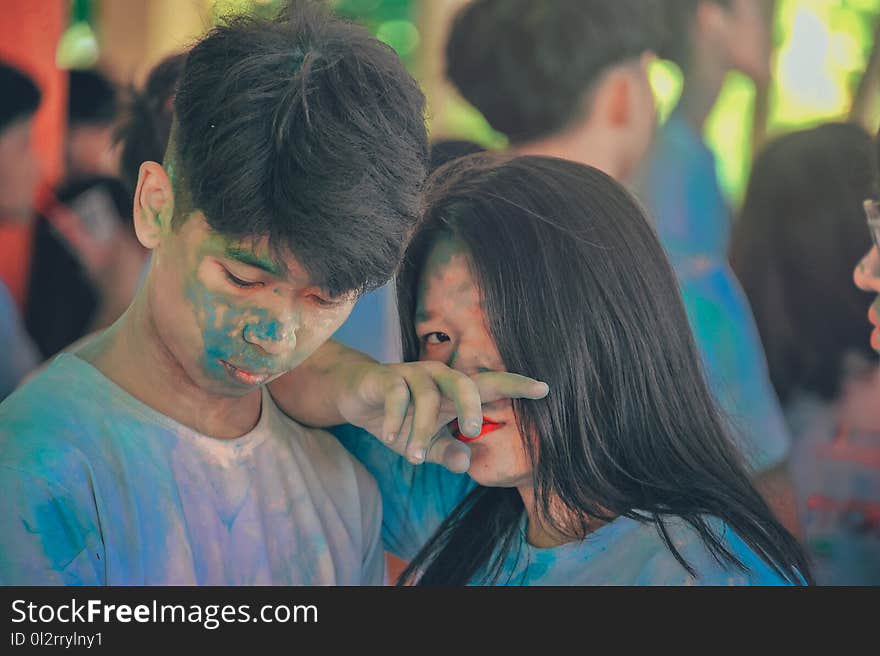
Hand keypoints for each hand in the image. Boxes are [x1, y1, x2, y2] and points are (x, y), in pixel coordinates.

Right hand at [336, 360, 549, 472]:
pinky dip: (397, 418)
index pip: (492, 386)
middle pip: (464, 382)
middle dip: (471, 406)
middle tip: (473, 432)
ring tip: (414, 458)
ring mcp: (412, 374)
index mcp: (455, 392)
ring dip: (421, 429)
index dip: (517, 386)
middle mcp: (438, 377)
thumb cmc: (399, 419)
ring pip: (427, 394)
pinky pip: (396, 395)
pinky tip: (393, 438)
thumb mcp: (423, 444)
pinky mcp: (387, 377)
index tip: (545, 389)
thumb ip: (445, 453)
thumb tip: (466, 464)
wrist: (356, 397)